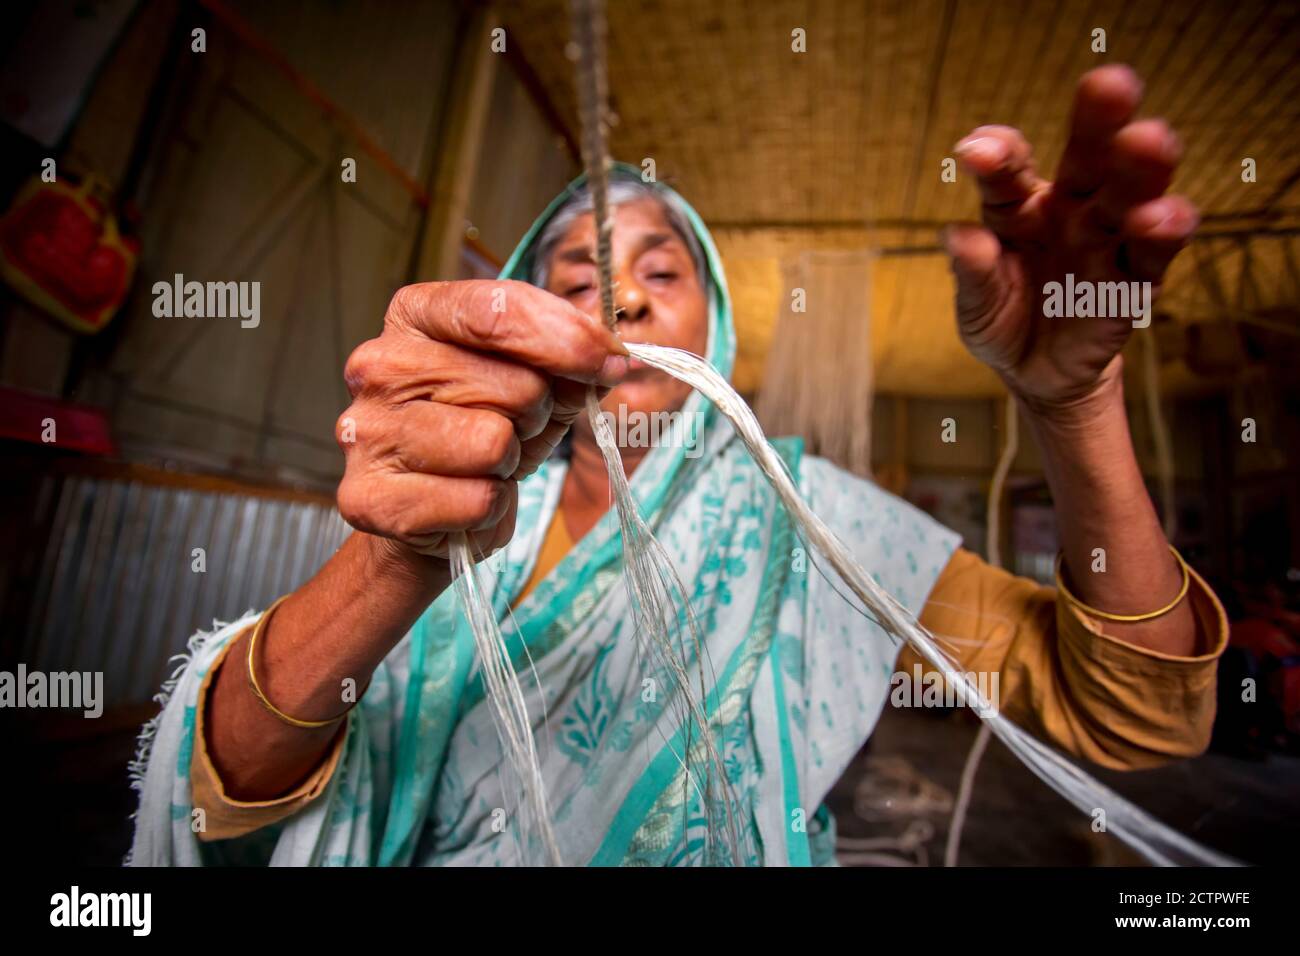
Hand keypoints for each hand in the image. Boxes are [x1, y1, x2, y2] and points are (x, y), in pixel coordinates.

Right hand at [335, 280, 626, 559]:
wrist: (432, 515)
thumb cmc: (481, 434)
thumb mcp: (534, 386)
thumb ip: (569, 364)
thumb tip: (610, 359)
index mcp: (415, 316)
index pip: (497, 310)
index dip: (568, 338)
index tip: (611, 361)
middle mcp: (380, 365)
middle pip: (514, 383)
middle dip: (537, 413)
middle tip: (515, 429)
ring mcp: (367, 431)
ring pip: (493, 443)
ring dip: (510, 462)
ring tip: (487, 464)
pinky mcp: (371, 498)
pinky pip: (477, 499)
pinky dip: (489, 507)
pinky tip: (465, 500)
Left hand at [945, 64, 1197, 410]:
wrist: (1037, 374)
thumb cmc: (1003, 321)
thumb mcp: (976, 304)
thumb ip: (971, 270)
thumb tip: (957, 236)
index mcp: (1018, 207)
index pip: (1009, 168)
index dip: (998, 152)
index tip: (978, 150)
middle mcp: (1068, 210)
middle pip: (1088, 158)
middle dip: (1099, 120)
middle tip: (1110, 83)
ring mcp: (1106, 240)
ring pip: (1130, 194)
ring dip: (1142, 167)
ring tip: (1149, 141)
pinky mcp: (1135, 280)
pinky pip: (1153, 251)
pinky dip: (1164, 231)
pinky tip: (1163, 214)